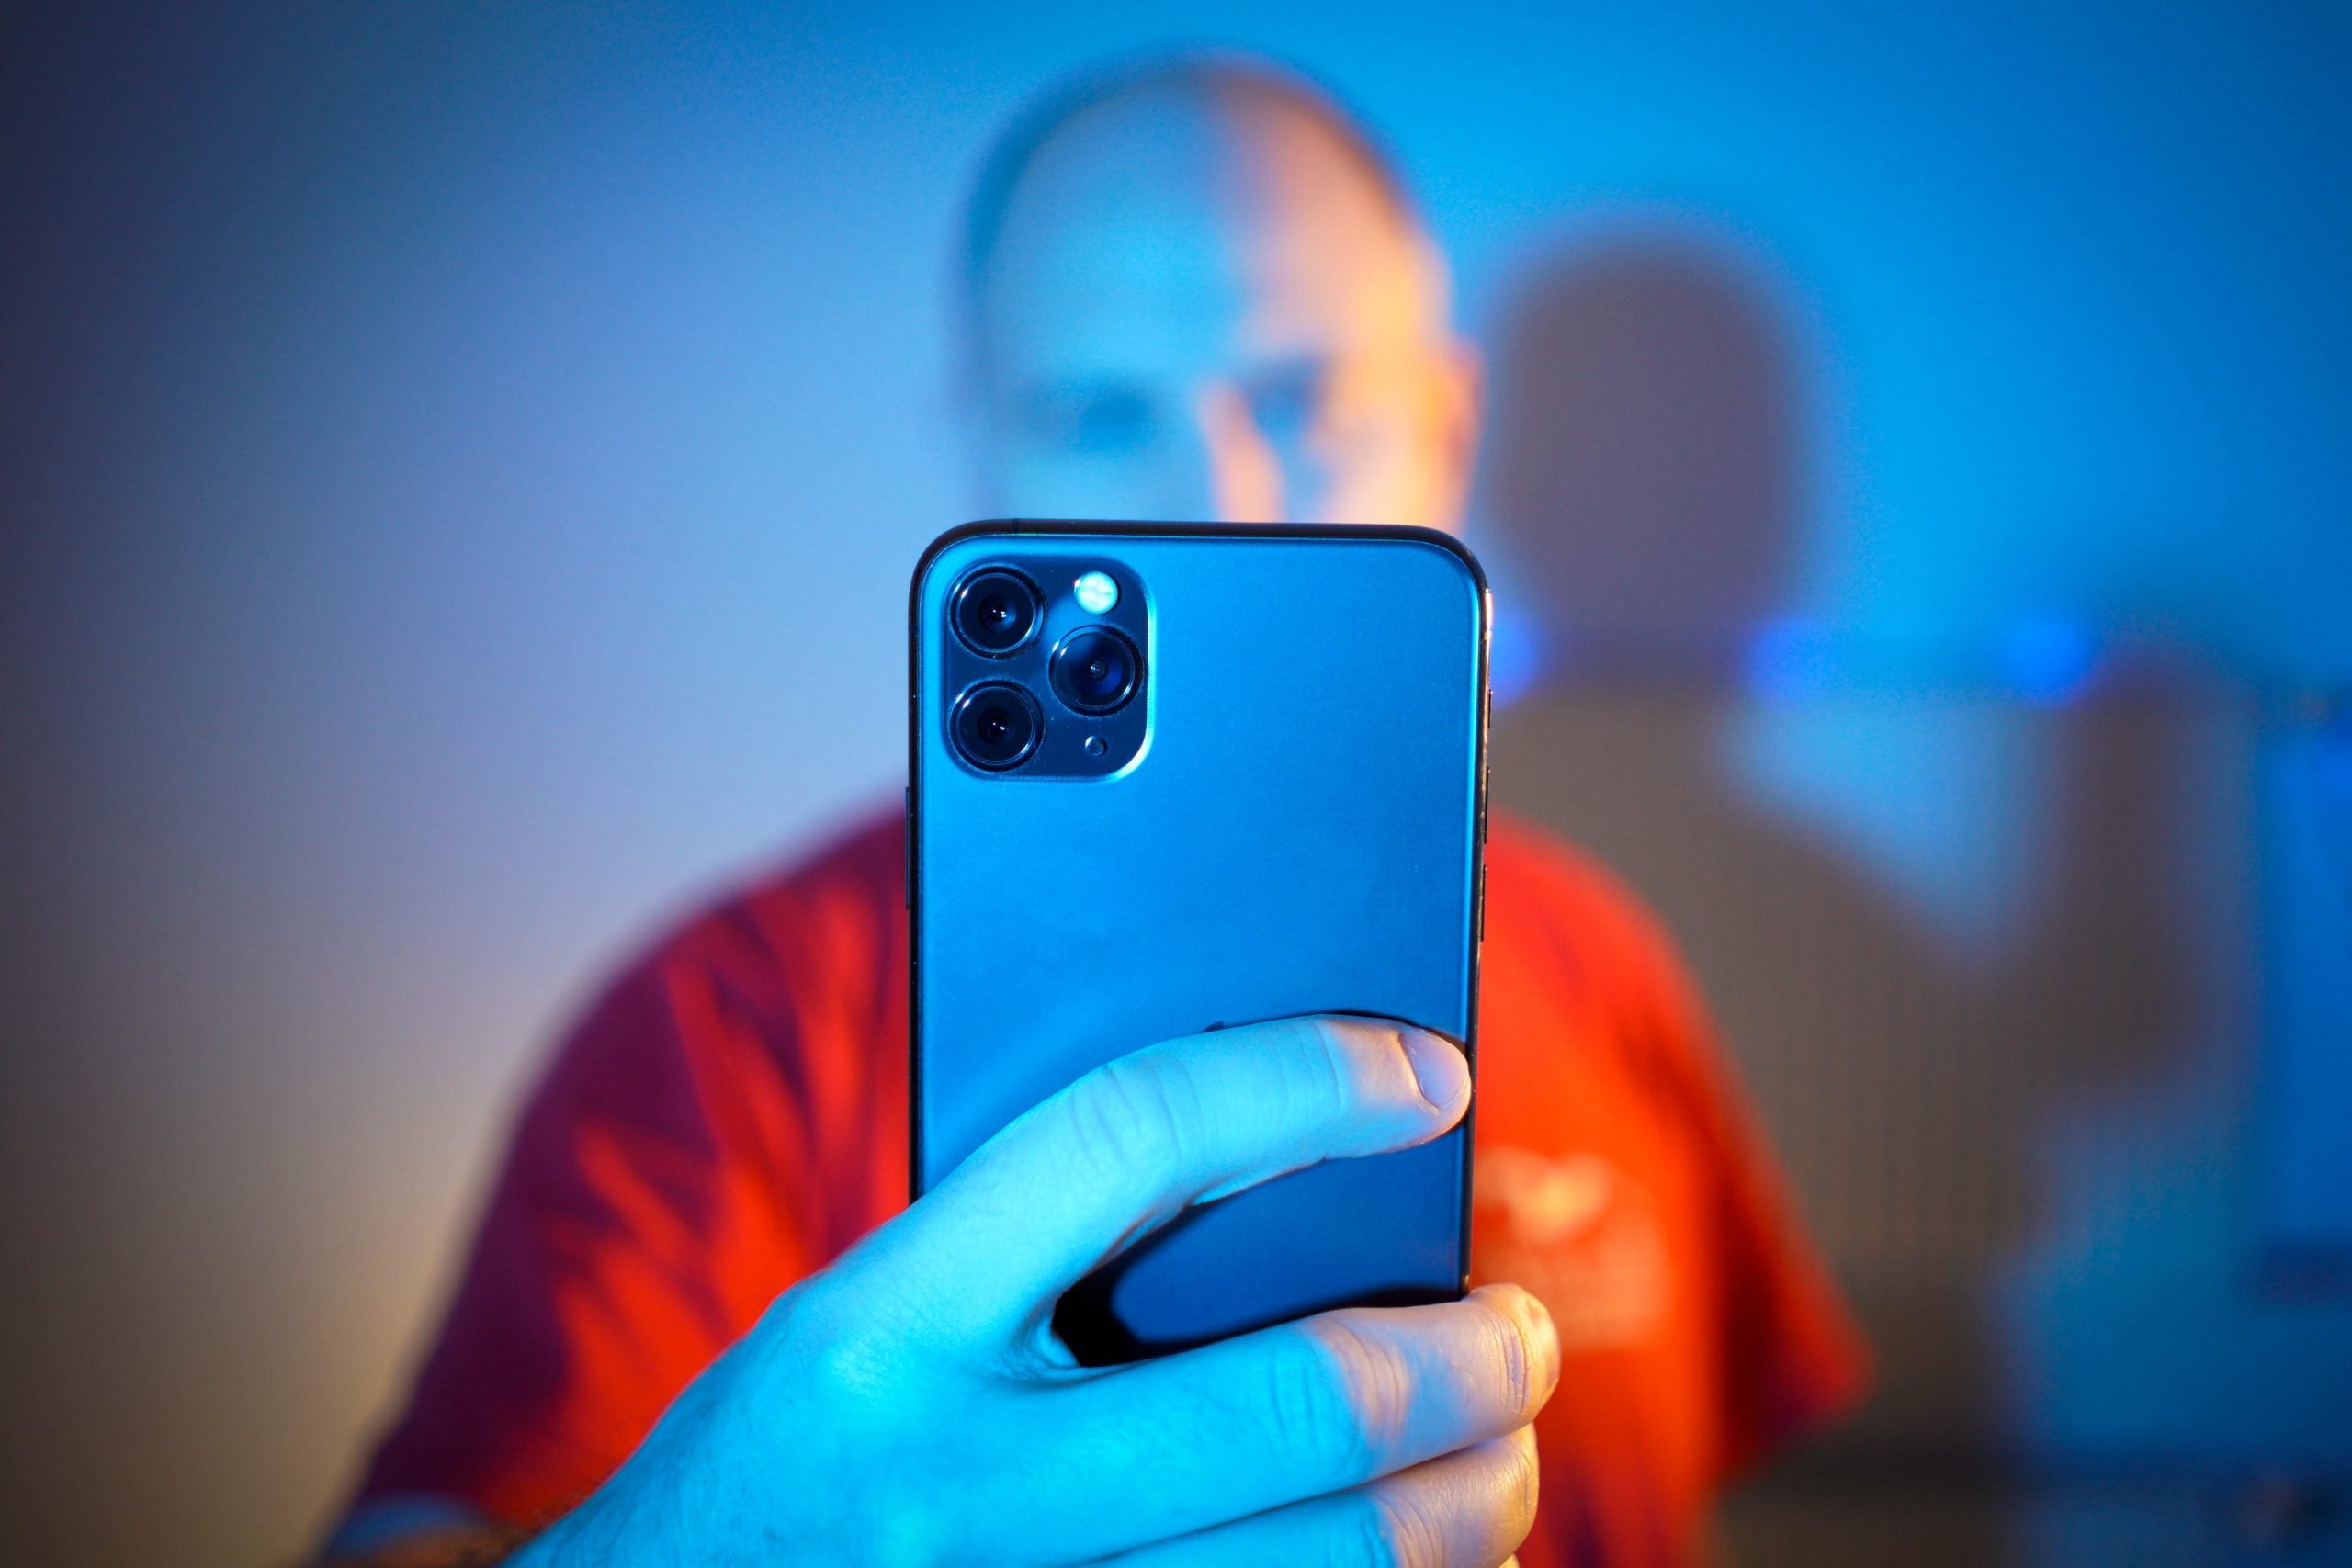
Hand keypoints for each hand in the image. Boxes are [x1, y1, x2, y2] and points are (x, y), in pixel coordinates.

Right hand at [517, 1015, 1556, 1565]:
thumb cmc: (765, 1473)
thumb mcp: (852, 1327)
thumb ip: (1015, 1255)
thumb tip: (1275, 1172)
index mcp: (877, 1325)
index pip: (1123, 1138)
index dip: (1300, 1083)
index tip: (1425, 1075)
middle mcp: (947, 1479)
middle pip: (1294, 1394)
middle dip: (1466, 1356)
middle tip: (1519, 1332)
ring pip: (1332, 1558)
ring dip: (1466, 1503)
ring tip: (1503, 1456)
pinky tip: (1409, 1561)